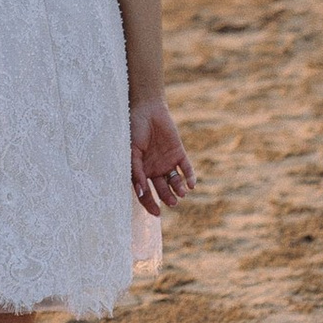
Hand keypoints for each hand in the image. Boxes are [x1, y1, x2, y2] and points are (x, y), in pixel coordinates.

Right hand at [130, 96, 194, 214]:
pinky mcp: (178, 153)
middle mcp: (153, 169)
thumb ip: (136, 171)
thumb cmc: (133, 129)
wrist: (147, 109)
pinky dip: (189, 177)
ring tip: (181, 193)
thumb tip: (141, 192)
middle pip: (162, 190)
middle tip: (173, 203)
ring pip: (174, 182)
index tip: (156, 213)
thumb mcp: (131, 151)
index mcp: (140, 171)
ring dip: (178, 189)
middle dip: (168, 198)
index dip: (149, 204)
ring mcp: (166, 162)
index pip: (145, 193)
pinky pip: (185, 169)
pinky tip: (191, 184)